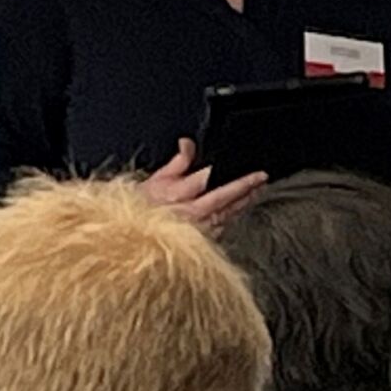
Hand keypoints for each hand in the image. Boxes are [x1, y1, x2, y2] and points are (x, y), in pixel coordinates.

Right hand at [139, 138, 265, 235]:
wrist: (128, 240)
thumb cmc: (138, 211)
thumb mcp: (154, 180)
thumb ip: (176, 162)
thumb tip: (187, 144)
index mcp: (179, 196)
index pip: (212, 180)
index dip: (233, 175)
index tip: (251, 169)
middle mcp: (191, 215)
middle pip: (226, 199)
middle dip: (246, 188)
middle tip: (261, 179)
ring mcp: (197, 232)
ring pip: (227, 216)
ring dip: (243, 203)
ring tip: (256, 193)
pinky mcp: (198, 245)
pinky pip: (219, 230)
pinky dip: (230, 219)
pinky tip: (237, 213)